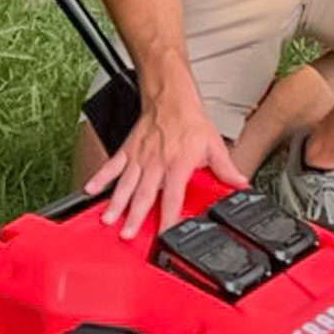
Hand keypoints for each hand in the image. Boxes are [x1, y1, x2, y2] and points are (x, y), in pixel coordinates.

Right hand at [83, 85, 246, 239]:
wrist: (171, 98)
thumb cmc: (191, 121)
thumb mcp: (214, 145)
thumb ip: (227, 169)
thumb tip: (242, 185)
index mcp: (178, 165)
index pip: (173, 198)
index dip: (169, 218)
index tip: (164, 235)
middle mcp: (156, 163)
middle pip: (144, 195)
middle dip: (135, 217)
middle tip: (127, 234)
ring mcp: (140, 157)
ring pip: (126, 184)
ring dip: (116, 203)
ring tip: (108, 220)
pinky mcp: (128, 149)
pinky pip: (112, 165)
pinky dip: (100, 177)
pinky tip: (91, 189)